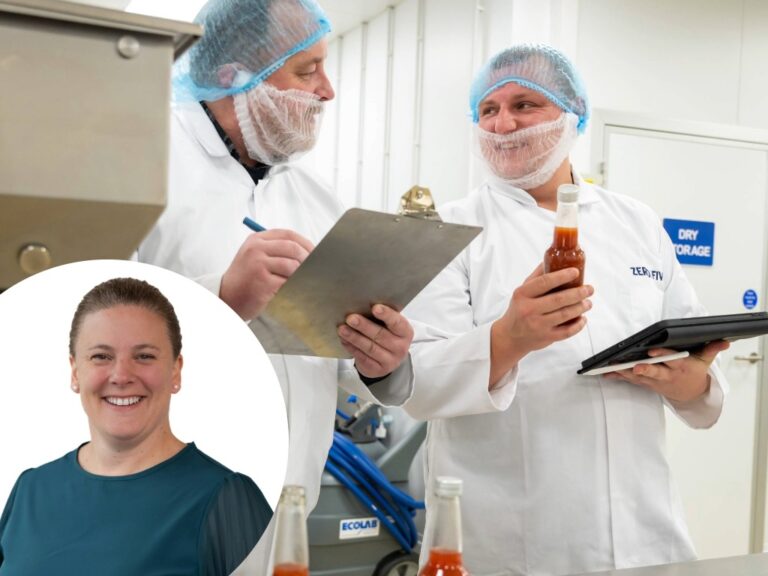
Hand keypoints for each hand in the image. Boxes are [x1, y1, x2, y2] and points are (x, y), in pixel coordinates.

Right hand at [220, 229, 313, 319]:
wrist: (226, 298)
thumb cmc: (247, 279)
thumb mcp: (257, 257)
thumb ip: (278, 250)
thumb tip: (311, 252)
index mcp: (257, 240)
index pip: (288, 235)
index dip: (306, 243)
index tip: (315, 253)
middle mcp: (256, 249)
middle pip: (293, 248)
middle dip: (307, 259)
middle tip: (313, 269)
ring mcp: (258, 265)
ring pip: (292, 266)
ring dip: (299, 275)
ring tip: (298, 282)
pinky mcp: (262, 282)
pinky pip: (287, 282)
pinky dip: (292, 287)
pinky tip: (289, 291)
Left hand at [337, 304, 413, 378]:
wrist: (387, 359)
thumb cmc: (387, 336)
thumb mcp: (390, 326)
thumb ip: (381, 317)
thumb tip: (361, 304)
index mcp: (405, 332)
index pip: (397, 322)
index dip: (387, 315)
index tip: (375, 308)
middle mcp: (400, 347)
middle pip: (381, 335)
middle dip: (364, 326)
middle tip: (351, 318)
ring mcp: (390, 361)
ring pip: (370, 348)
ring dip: (354, 337)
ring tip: (342, 329)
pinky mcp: (377, 369)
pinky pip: (363, 358)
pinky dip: (352, 348)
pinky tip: (344, 340)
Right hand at [490, 263, 592, 384]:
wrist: (510, 336)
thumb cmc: (519, 310)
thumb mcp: (522, 291)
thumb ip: (537, 276)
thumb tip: (552, 259)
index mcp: (523, 294)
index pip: (544, 282)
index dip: (562, 276)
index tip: (575, 272)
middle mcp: (529, 309)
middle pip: (558, 299)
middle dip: (578, 293)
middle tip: (589, 289)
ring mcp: (537, 325)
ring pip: (564, 314)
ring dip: (580, 307)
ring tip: (588, 303)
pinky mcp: (545, 337)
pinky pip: (566, 332)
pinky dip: (578, 325)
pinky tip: (583, 319)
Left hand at [603, 340, 729, 402]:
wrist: (691, 394)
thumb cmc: (695, 372)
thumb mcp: (705, 361)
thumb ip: (711, 350)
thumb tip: (724, 340)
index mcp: (681, 367)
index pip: (672, 359)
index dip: (662, 355)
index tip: (652, 351)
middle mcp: (667, 375)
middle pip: (655, 372)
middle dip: (645, 369)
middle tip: (634, 367)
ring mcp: (656, 381)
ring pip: (639, 377)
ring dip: (625, 373)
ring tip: (612, 368)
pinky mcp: (647, 384)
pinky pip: (632, 381)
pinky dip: (619, 377)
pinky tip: (606, 373)